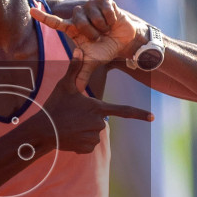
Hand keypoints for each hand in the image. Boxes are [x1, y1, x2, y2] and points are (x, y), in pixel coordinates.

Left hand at [30, 0, 145, 92]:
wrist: (124, 41)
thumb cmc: (105, 49)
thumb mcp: (93, 62)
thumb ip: (83, 73)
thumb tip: (77, 90)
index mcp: (73, 28)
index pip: (55, 23)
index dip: (43, 17)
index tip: (30, 10)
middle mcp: (79, 15)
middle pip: (78, 21)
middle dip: (91, 32)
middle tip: (99, 37)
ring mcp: (90, 6)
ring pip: (92, 15)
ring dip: (102, 25)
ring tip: (106, 28)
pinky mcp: (103, 0)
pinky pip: (105, 9)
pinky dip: (111, 18)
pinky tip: (113, 20)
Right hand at [35, 48, 152, 153]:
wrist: (43, 131)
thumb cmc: (54, 106)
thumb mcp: (64, 85)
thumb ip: (74, 68)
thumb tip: (78, 49)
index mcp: (98, 107)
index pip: (124, 110)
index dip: (140, 114)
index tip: (153, 117)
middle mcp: (99, 123)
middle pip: (100, 120)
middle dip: (89, 119)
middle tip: (73, 116)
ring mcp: (93, 137)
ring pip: (94, 133)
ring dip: (84, 130)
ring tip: (70, 126)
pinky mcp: (87, 148)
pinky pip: (88, 144)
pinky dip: (80, 141)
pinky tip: (69, 136)